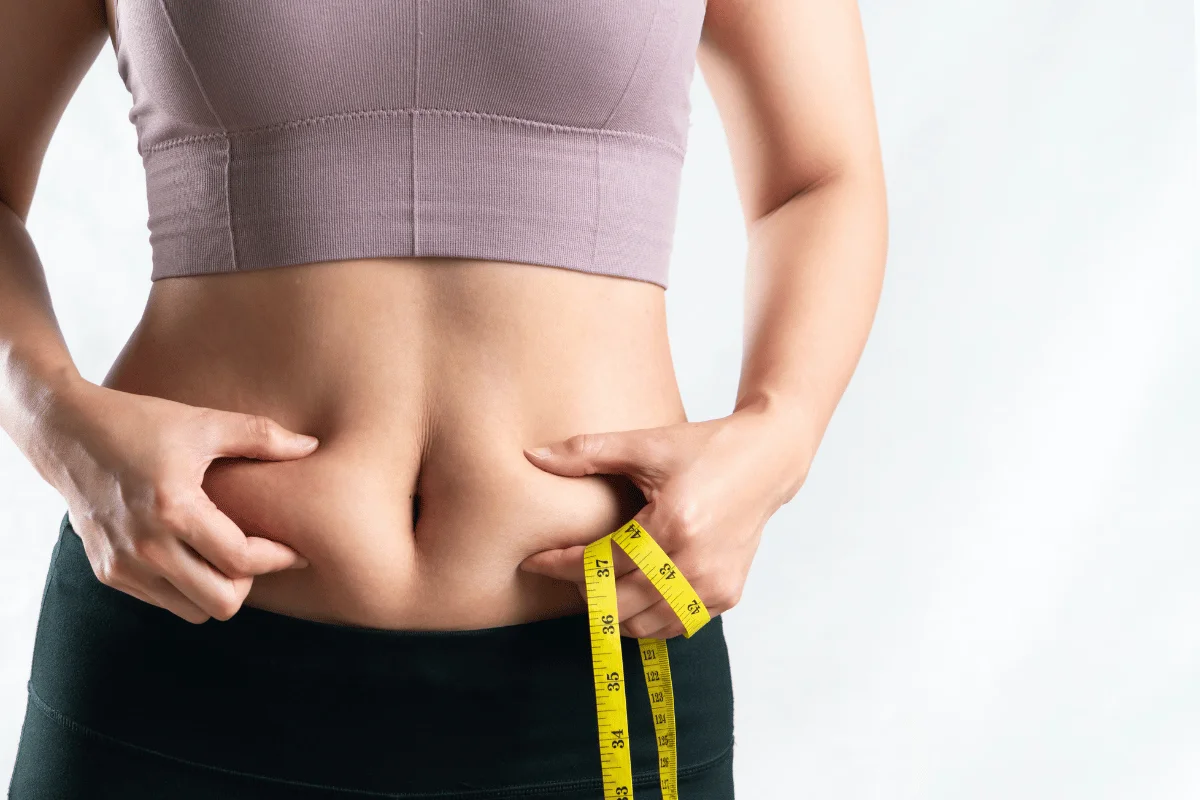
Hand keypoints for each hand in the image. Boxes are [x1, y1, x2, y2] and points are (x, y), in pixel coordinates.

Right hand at [37, 379, 319, 623]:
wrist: (66, 432)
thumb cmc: (141, 423)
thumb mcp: (204, 423)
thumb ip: (261, 437)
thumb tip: (311, 446)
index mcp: (173, 509)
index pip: (241, 561)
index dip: (279, 558)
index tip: (296, 549)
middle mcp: (145, 546)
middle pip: (222, 602)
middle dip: (249, 581)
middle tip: (257, 552)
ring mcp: (122, 565)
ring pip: (193, 610)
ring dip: (218, 588)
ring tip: (225, 551)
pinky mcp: (107, 572)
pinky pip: (164, 601)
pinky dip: (187, 586)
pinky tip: (193, 551)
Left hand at [519, 404, 809, 637]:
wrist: (767, 461)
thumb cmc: (706, 448)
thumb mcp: (646, 444)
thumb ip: (586, 452)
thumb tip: (533, 455)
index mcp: (674, 526)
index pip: (601, 564)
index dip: (560, 565)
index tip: (534, 560)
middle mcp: (696, 565)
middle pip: (617, 604)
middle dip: (584, 589)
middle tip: (569, 567)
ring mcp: (714, 586)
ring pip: (642, 626)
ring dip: (614, 608)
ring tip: (601, 578)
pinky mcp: (727, 595)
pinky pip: (673, 626)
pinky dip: (648, 615)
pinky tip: (637, 586)